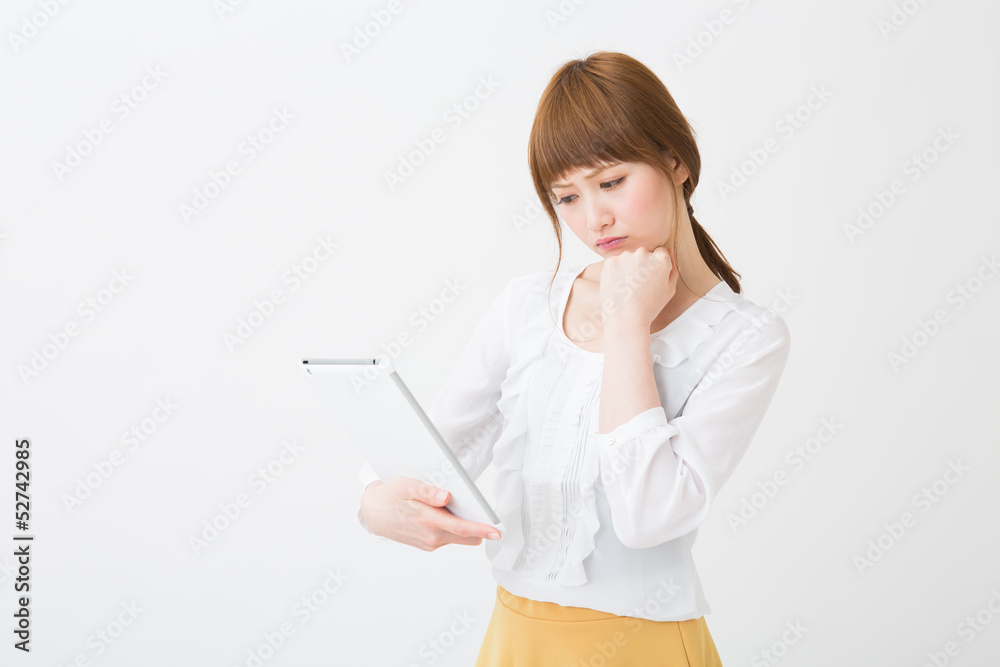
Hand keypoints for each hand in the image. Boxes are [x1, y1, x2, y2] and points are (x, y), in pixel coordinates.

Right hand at [360, 477, 501, 550]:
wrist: (372, 513)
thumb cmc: (391, 496)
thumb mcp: (407, 486)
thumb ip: (427, 492)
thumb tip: (446, 497)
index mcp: (428, 521)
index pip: (463, 528)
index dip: (483, 530)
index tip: (498, 531)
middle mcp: (431, 536)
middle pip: (466, 537)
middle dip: (478, 528)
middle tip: (485, 514)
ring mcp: (429, 543)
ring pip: (457, 537)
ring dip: (463, 526)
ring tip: (457, 508)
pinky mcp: (427, 545)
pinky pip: (448, 537)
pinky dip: (452, 528)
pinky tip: (443, 514)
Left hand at [599, 246, 677, 328]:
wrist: (625, 319)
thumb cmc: (648, 307)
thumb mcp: (669, 289)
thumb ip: (672, 268)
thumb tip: (669, 250)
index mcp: (661, 259)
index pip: (660, 252)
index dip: (655, 267)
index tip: (650, 279)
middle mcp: (644, 254)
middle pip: (643, 254)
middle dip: (642, 265)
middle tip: (639, 286)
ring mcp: (626, 257)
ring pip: (628, 258)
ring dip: (628, 267)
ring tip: (628, 288)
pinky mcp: (611, 262)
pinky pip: (615, 263)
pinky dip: (616, 272)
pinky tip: (619, 286)